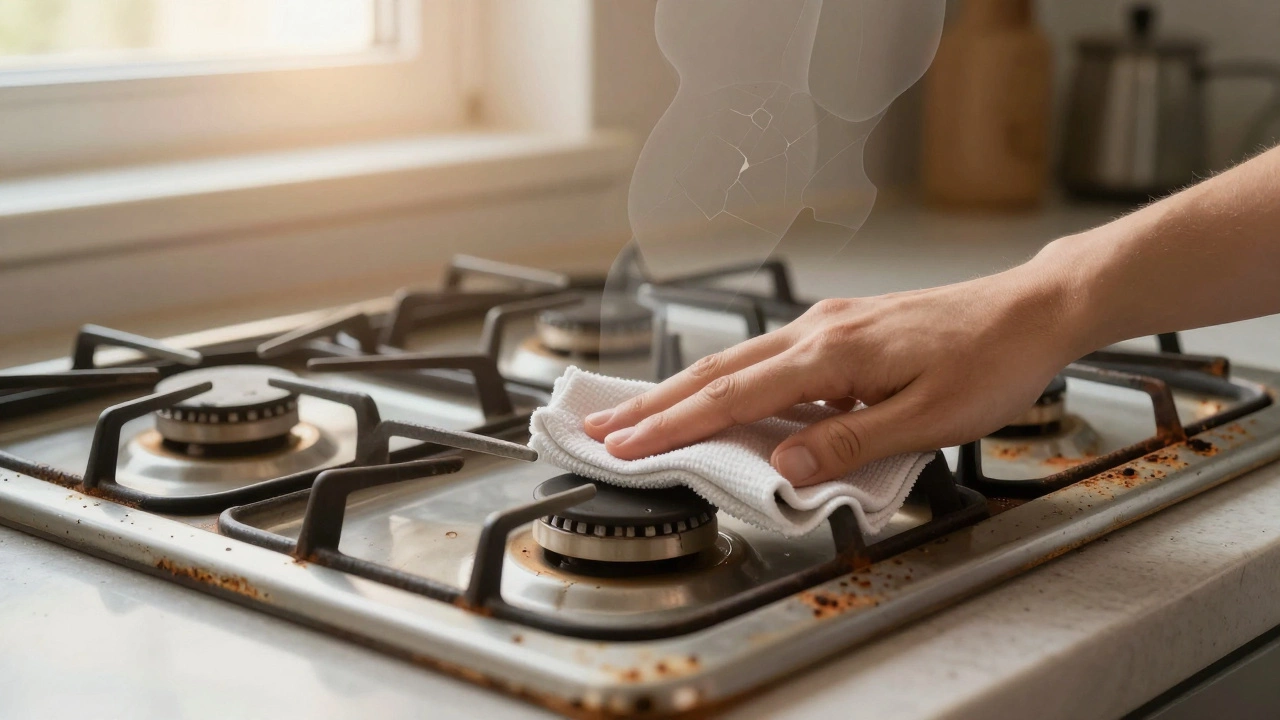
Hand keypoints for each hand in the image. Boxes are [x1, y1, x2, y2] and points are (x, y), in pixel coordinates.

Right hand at [583, 257, 1084, 485]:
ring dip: (683, 390)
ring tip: (640, 413)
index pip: (734, 398)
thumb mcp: (927, 419)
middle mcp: (819, 332)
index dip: (674, 425)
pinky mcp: (843, 329)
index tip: (626, 445)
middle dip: (655, 403)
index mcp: (833, 355)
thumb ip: (850, 443)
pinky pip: (768, 357)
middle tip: (603, 427)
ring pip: (737, 361)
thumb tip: (784, 466)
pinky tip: (717, 396)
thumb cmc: (990, 361)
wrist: (1031, 310)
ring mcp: (829, 325)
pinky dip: (726, 381)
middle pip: (718, 372)